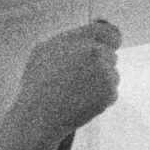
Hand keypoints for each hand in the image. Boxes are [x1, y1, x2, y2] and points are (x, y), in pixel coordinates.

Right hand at [17, 19, 121, 143]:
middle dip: (100, 67)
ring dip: (101, 84)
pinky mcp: (109, 92)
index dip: (109, 43)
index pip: (109, 33)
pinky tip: (82, 103)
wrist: (38, 116)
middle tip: (81, 81)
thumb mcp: (42, 52)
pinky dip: (101, 100)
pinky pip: (112, 93)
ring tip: (78, 94)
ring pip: (113, 75)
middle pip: (111, 56)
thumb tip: (81, 41)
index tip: (107, 50)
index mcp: (78, 39)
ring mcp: (104, 72)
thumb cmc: (36, 86)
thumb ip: (65, 42)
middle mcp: (94, 51)